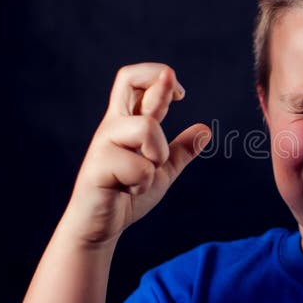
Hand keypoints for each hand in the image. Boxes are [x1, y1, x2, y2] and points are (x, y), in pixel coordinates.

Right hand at [61, 63, 211, 243]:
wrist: (100, 227)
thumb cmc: (126, 196)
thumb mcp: (162, 171)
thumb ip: (181, 151)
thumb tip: (205, 130)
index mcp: (127, 122)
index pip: (135, 82)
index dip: (159, 75)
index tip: (181, 93)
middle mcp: (113, 126)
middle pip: (128, 79)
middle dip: (158, 81)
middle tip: (179, 95)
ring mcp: (103, 143)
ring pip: (147, 129)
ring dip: (157, 155)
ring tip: (142, 176)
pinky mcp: (97, 166)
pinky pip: (140, 167)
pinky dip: (143, 183)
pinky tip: (128, 191)